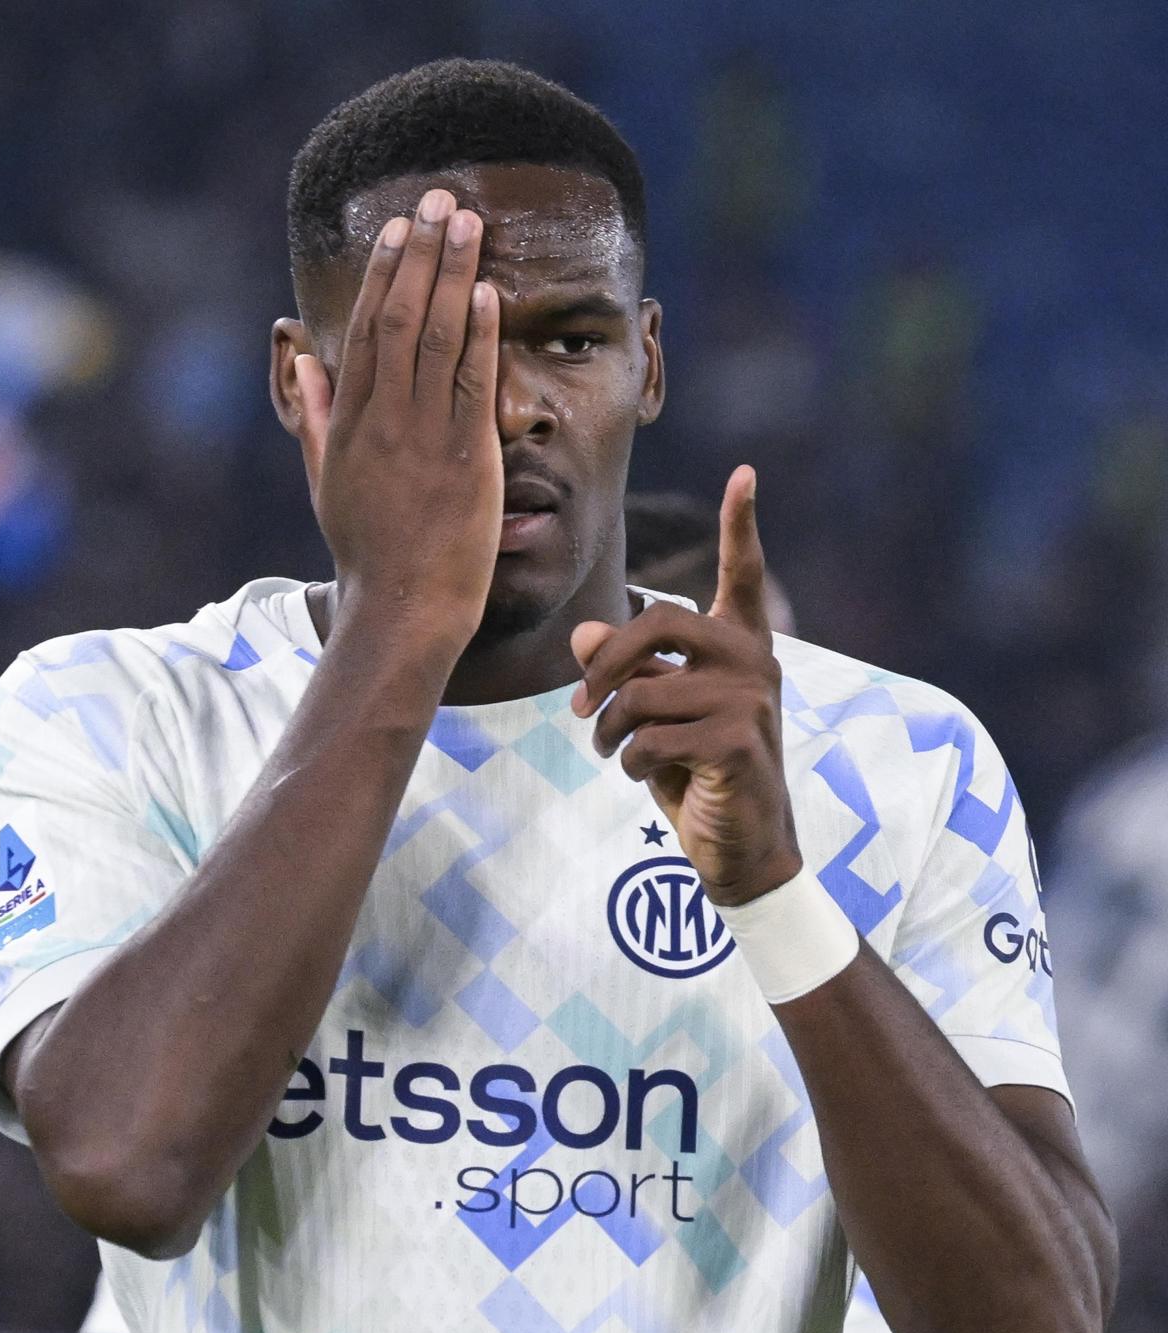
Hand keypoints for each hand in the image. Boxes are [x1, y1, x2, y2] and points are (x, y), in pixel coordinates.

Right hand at [294, 189, 503, 658]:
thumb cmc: (368, 552)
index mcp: (350, 423)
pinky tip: (486, 290)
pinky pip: (471, 382)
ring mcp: (424, 437)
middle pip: (400, 317)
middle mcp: (384, 420)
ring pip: (437, 337)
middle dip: (420, 253)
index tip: (398, 228)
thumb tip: (303, 361)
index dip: (384, 273)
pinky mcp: (464, 458)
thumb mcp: (326, 481)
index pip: (367, 330)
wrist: (403, 606)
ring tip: (467, 222)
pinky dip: (479, 333)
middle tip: (438, 199)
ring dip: (454, 272)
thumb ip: (314, 416)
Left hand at [570, 467, 801, 905]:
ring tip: (609, 752)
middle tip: (583, 708)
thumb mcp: (656, 721)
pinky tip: (639, 776)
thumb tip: (583, 634)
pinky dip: (627, 762)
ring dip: (609, 730)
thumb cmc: (698, 780)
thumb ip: (628, 675)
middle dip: (608, 662)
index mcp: (741, 649)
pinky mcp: (738, 742)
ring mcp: (751, 701)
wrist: (742, 852)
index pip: (743, 577)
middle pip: (660, 620)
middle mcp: (755, 664)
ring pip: (643, 691)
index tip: (745, 474)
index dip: (741, 525)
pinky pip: (651, 737)